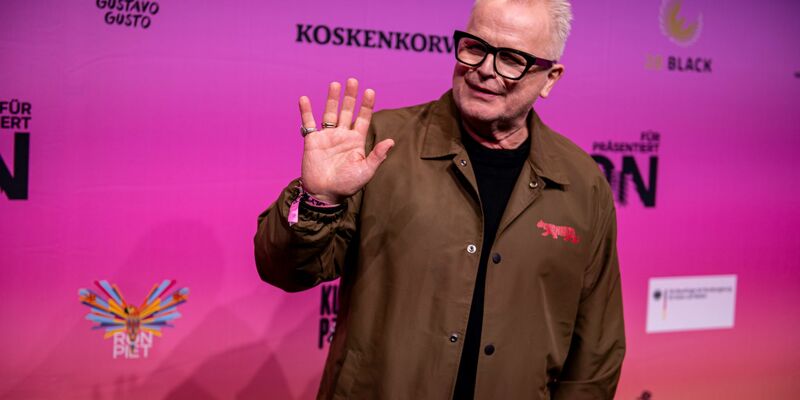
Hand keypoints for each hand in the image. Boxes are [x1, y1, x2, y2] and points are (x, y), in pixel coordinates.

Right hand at [299, 78, 394, 203]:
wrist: (324, 194)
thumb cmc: (347, 185)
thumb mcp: (366, 171)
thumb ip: (377, 156)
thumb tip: (391, 141)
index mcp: (356, 141)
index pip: (363, 119)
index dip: (366, 105)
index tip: (370, 91)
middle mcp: (342, 136)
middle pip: (347, 111)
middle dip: (350, 97)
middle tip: (353, 80)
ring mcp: (327, 137)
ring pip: (330, 113)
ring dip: (332, 99)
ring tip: (335, 84)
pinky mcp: (312, 141)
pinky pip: (308, 123)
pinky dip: (306, 111)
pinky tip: (304, 99)